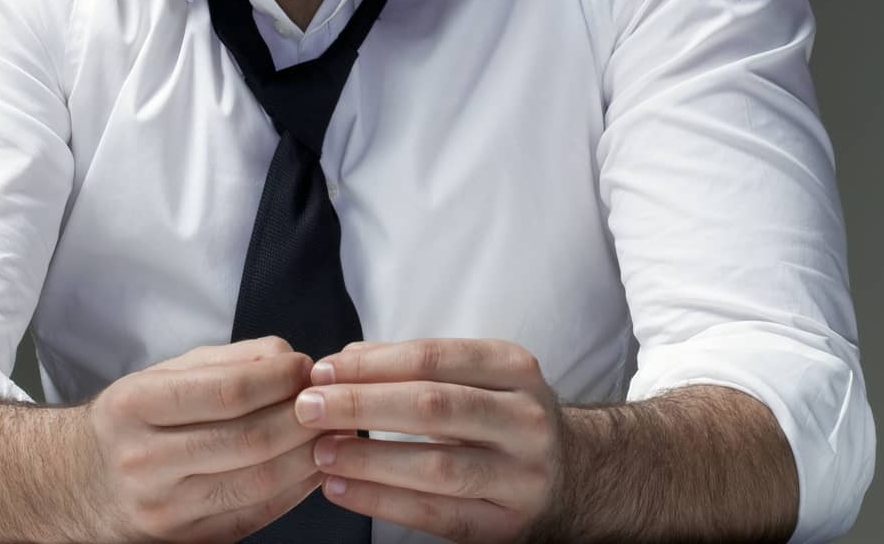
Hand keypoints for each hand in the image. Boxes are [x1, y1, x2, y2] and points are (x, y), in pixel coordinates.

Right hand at [81, 335, 331, 542]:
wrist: (78, 482)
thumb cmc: (130, 420)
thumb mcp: (163, 374)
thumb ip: (229, 361)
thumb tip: (290, 360)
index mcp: (137, 406)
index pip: (228, 391)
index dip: (280, 378)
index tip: (306, 367)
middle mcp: (146, 460)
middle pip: (250, 440)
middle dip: (303, 418)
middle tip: (330, 401)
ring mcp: (165, 508)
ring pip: (258, 483)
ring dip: (307, 456)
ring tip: (328, 432)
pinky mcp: (186, 541)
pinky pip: (254, 516)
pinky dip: (293, 491)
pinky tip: (310, 468)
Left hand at [293, 338, 570, 543]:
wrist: (575, 475)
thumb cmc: (503, 415)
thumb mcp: (480, 375)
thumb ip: (417, 364)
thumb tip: (344, 360)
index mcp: (514, 368)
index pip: (433, 358)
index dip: (373, 363)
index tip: (322, 369)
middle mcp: (524, 419)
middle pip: (434, 407)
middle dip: (362, 405)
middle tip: (308, 407)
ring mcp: (522, 477)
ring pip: (437, 466)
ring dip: (369, 459)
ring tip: (321, 452)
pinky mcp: (507, 527)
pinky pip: (438, 516)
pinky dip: (384, 503)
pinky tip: (343, 490)